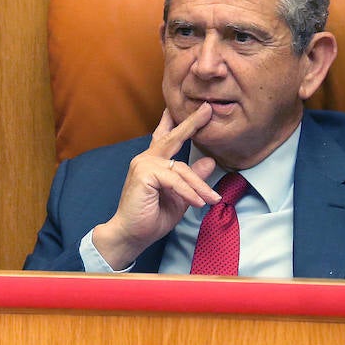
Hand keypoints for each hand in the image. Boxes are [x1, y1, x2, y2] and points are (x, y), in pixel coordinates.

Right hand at [90, 104, 218, 269]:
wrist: (131, 235)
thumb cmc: (152, 217)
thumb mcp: (180, 196)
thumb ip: (193, 178)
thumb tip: (210, 161)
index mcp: (153, 162)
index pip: (166, 137)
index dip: (179, 122)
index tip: (195, 109)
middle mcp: (146, 158)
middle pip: (172, 138)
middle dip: (191, 123)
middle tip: (207, 109)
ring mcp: (143, 164)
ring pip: (181, 168)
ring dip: (199, 186)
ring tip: (212, 199)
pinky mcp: (143, 174)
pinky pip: (174, 180)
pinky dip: (188, 192)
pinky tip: (198, 203)